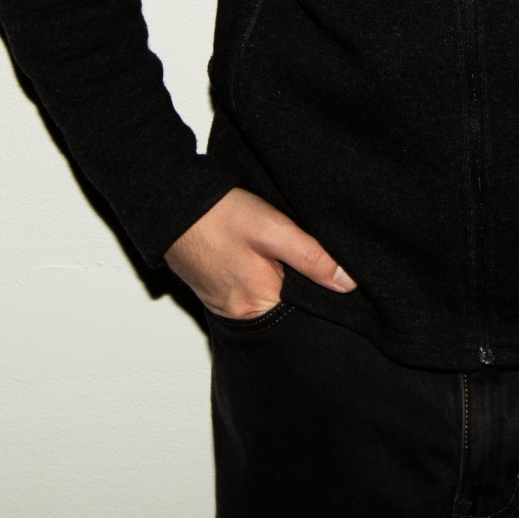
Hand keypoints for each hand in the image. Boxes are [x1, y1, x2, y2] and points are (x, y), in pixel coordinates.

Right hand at [164, 186, 356, 319]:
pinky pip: (248, 291)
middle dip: (301, 285)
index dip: (322, 291)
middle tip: (302, 254)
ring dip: (280, 279)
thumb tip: (348, 282)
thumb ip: (311, 257)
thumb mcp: (273, 229)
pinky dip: (260, 276)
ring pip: (269, 297)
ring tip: (281, 253)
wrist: (169, 205)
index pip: (307, 309)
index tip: (332, 269)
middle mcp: (241, 313)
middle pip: (288, 306)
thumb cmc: (218, 215)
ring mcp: (226, 304)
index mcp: (259, 303)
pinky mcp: (217, 291)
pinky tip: (260, 255)